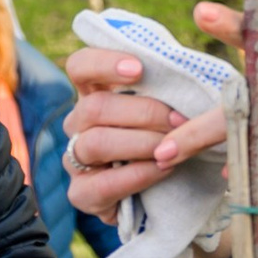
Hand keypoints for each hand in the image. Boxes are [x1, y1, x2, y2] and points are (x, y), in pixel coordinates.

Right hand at [62, 44, 208, 228]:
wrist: (166, 194)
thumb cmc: (168, 139)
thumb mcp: (167, 110)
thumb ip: (165, 90)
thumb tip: (183, 69)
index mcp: (95, 93)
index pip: (80, 66)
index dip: (104, 63)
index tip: (139, 69)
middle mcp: (78, 123)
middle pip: (94, 106)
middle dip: (143, 113)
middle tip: (179, 122)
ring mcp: (74, 159)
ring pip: (95, 143)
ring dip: (141, 144)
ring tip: (172, 148)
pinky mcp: (81, 194)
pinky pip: (102, 184)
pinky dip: (138, 175)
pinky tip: (163, 169)